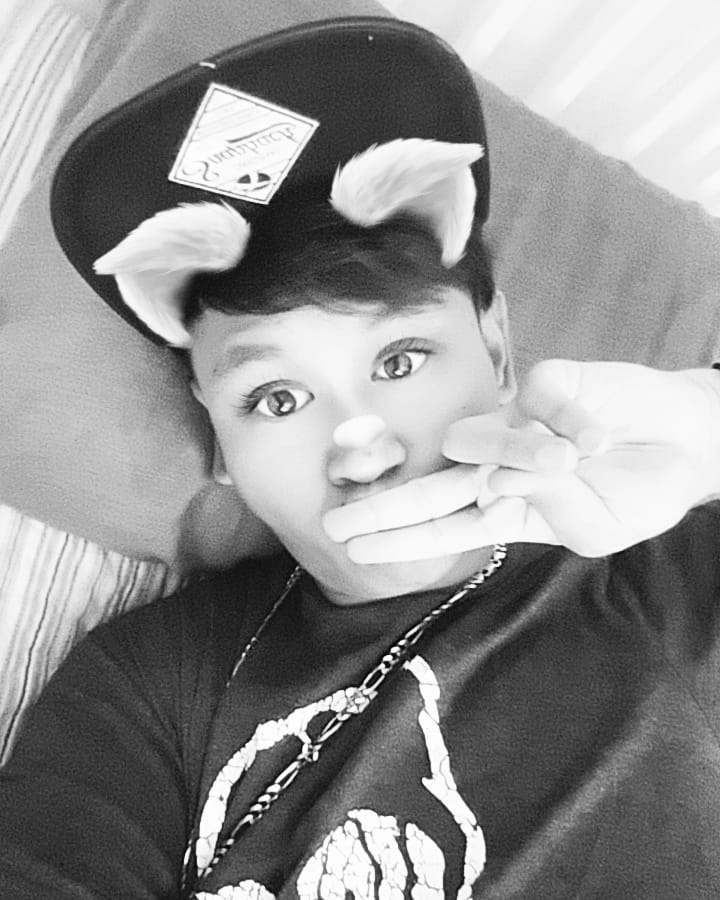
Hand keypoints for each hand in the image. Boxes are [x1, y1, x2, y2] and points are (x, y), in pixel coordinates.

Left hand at [323, 360, 719, 560]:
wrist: (688, 445)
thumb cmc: (637, 492)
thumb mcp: (596, 527)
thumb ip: (545, 505)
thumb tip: (495, 479)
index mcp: (509, 507)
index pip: (442, 526)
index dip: (400, 538)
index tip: (353, 548)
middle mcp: (501, 466)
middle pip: (434, 487)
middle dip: (387, 508)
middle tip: (337, 524)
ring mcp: (520, 425)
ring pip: (484, 441)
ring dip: (514, 453)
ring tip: (571, 459)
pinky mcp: (548, 386)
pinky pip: (544, 407)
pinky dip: (575, 428)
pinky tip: (601, 438)